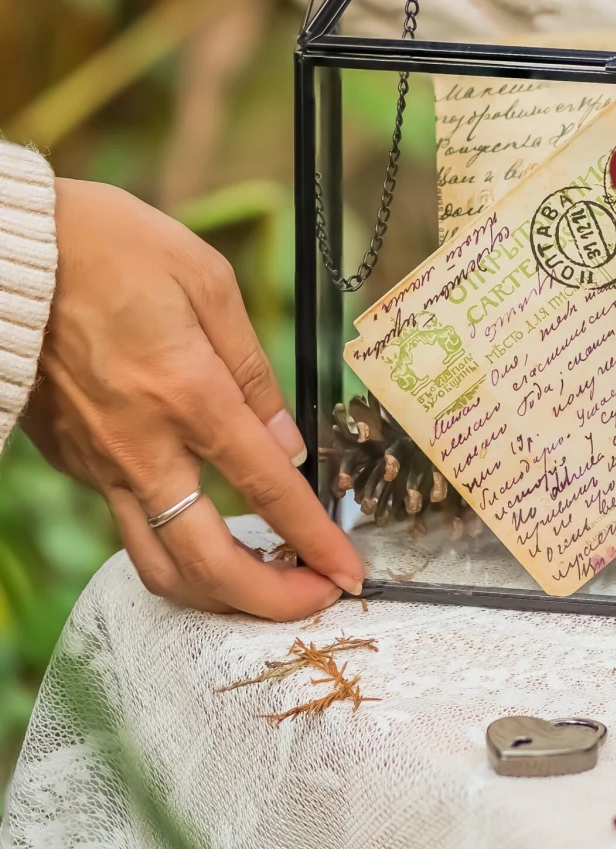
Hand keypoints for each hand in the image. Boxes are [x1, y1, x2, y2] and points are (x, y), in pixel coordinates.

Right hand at [22, 179, 362, 617]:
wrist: (10, 251)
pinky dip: (176, 544)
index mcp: (188, 396)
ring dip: (218, 589)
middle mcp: (141, 446)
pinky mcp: (71, 461)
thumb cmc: (114, 248)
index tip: (349, 571)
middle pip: (205, 563)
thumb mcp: (207, 283)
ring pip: (156, 563)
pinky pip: (129, 522)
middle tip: (316, 599)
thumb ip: (253, 371)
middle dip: (269, 599)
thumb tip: (288, 443)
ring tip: (269, 580)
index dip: (315, 540)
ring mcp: (98, 462)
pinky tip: (211, 523)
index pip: (267, 491)